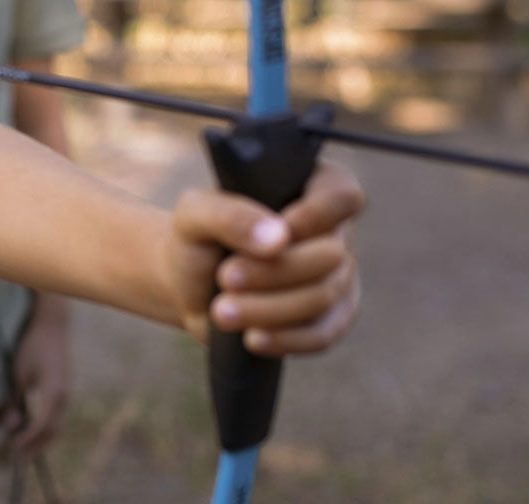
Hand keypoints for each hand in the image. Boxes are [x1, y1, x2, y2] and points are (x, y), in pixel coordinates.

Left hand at [5, 295, 70, 457]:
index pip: (42, 425)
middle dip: (37, 446)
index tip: (14, 447)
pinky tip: (36, 431)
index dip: (28, 439)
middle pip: (53, 430)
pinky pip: (58, 415)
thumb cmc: (32, 347)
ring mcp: (68, 393)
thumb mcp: (18, 373)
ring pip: (57, 424)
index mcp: (54, 391)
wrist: (52, 326)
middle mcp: (65, 396)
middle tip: (21, 459)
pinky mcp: (66, 390)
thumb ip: (15, 401)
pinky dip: (47, 427)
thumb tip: (11, 426)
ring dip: (42, 438)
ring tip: (27, 450)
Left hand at [167, 160, 363, 354]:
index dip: (318, 214)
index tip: (281, 228)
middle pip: (331, 254)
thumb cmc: (196, 238)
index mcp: (309, 189)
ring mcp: (337, 278)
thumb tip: (279, 238)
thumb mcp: (195, 214)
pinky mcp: (330, 320)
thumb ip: (230, 215)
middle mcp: (333, 233)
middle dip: (274, 272)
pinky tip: (252, 338)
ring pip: (324, 296)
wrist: (186, 285)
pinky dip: (286, 339)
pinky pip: (324, 335)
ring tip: (222, 311)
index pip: (342, 195)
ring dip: (270, 307)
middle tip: (225, 277)